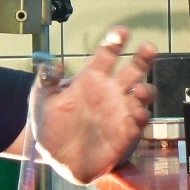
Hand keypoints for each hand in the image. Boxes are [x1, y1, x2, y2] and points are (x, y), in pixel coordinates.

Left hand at [36, 26, 155, 183]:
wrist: (55, 158)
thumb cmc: (49, 125)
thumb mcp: (41, 100)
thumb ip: (46, 81)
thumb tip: (55, 63)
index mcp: (91, 79)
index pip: (107, 55)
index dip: (115, 42)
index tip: (122, 31)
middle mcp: (110, 92)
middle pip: (133, 70)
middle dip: (143, 58)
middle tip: (148, 48)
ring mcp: (120, 112)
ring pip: (143, 94)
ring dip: (146, 90)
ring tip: (140, 90)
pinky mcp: (126, 132)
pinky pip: (141, 120)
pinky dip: (142, 115)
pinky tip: (138, 113)